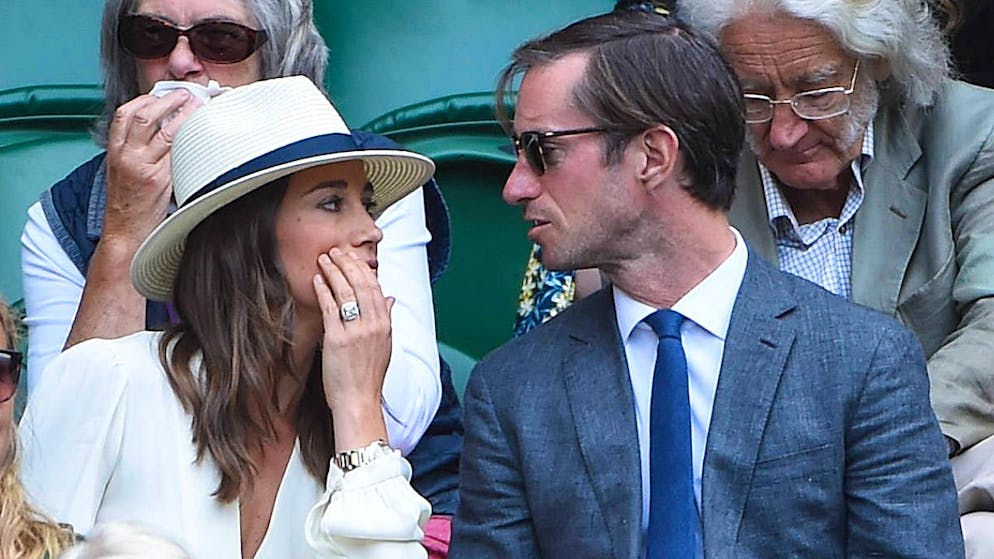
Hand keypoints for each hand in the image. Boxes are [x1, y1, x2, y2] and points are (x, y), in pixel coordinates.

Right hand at [101, 89, 201, 249]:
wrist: (125, 231)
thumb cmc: (127, 202)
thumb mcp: (122, 169)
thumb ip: (136, 148)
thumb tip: (162, 127)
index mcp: (115, 150)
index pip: (125, 114)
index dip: (145, 99)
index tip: (161, 93)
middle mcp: (127, 156)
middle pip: (145, 116)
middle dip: (167, 101)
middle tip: (185, 95)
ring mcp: (144, 167)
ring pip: (167, 133)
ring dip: (185, 116)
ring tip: (198, 107)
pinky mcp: (161, 181)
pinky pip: (179, 155)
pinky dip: (190, 142)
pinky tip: (201, 136)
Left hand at [313, 247, 393, 414]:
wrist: (359, 401)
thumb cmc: (368, 377)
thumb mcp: (385, 346)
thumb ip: (386, 320)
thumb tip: (390, 299)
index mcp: (385, 325)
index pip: (376, 288)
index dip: (364, 269)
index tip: (353, 258)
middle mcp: (373, 325)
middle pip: (362, 284)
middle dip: (348, 264)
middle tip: (336, 251)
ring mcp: (356, 332)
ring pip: (345, 291)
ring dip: (333, 271)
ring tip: (324, 259)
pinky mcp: (337, 339)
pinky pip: (330, 308)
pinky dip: (323, 290)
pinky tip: (317, 280)